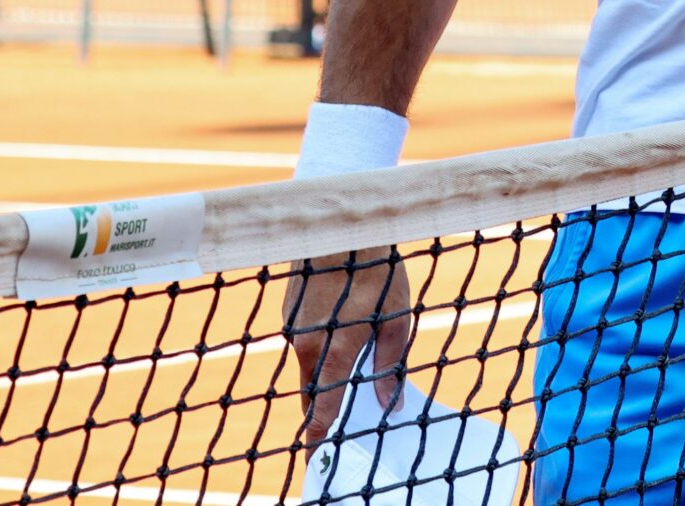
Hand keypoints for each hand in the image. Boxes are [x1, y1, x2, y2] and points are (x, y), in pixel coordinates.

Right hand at [284, 250, 416, 446]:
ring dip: (324, 371)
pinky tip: (340, 326)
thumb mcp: (397, 318)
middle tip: (333, 427)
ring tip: (348, 366)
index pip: (322, 407)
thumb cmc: (378, 270)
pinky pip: (303, 340)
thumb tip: (389, 405)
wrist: (342, 226)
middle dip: (322, 408)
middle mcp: (304, 343)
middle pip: (311, 390)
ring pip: (307, 364)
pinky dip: (318, 345)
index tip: (316, 459)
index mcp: (333, 351)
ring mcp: (291, 327)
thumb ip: (390, 365)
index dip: (319, 436)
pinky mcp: (287, 311)